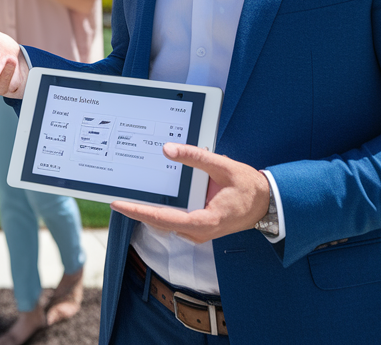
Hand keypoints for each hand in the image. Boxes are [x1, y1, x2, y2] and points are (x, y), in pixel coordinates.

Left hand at [110, 144, 270, 243]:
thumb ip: (196, 157)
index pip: (165, 218)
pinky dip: (159, 210)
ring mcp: (197, 232)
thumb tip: (169, 149)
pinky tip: (148, 199)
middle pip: (160, 222)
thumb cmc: (248, 187)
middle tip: (114, 198)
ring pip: (165, 223)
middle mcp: (198, 231)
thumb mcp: (224, 166)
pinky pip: (173, 220)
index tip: (119, 205)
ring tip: (125, 197)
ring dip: (147, 211)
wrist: (266, 204)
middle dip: (137, 211)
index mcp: (205, 221)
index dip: (140, 212)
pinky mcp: (196, 226)